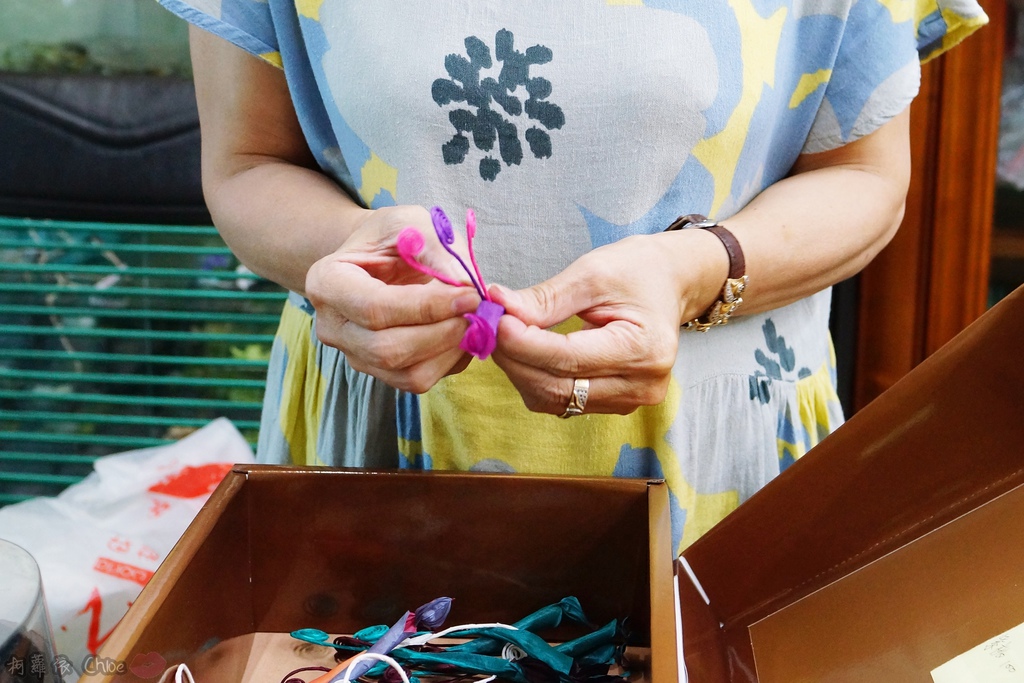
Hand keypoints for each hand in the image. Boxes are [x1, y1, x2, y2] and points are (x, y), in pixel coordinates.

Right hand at [305, 205, 480, 392]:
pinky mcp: (380, 372)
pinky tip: (464, 334)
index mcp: (327, 282)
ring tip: (475, 321)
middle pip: (387, 349)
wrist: (382, 257)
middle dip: (442, 333)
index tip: (470, 295)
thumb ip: (437, 251)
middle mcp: (333, 327)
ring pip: (406, 373)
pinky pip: (418, 380)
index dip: (427, 307)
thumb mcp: (411, 223)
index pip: (376, 307)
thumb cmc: (394, 236)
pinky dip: (449, 361)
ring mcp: (355, 354)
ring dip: (450, 351)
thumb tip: (467, 288)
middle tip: (479, 311)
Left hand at [489, 230, 727, 414]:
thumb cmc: (638, 271)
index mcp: (644, 349)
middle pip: (557, 386)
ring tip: (504, 336)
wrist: (669, 284)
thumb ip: (545, 298)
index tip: (492, 319)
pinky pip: (561, 401)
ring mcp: (629, 400)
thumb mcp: (593, 272)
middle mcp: (641, 385)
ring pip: (553, 399)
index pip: (568, 357)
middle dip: (514, 357)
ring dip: (520, 370)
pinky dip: (535, 378)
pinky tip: (524, 351)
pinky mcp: (615, 404)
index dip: (522, 342)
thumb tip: (497, 305)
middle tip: (487, 325)